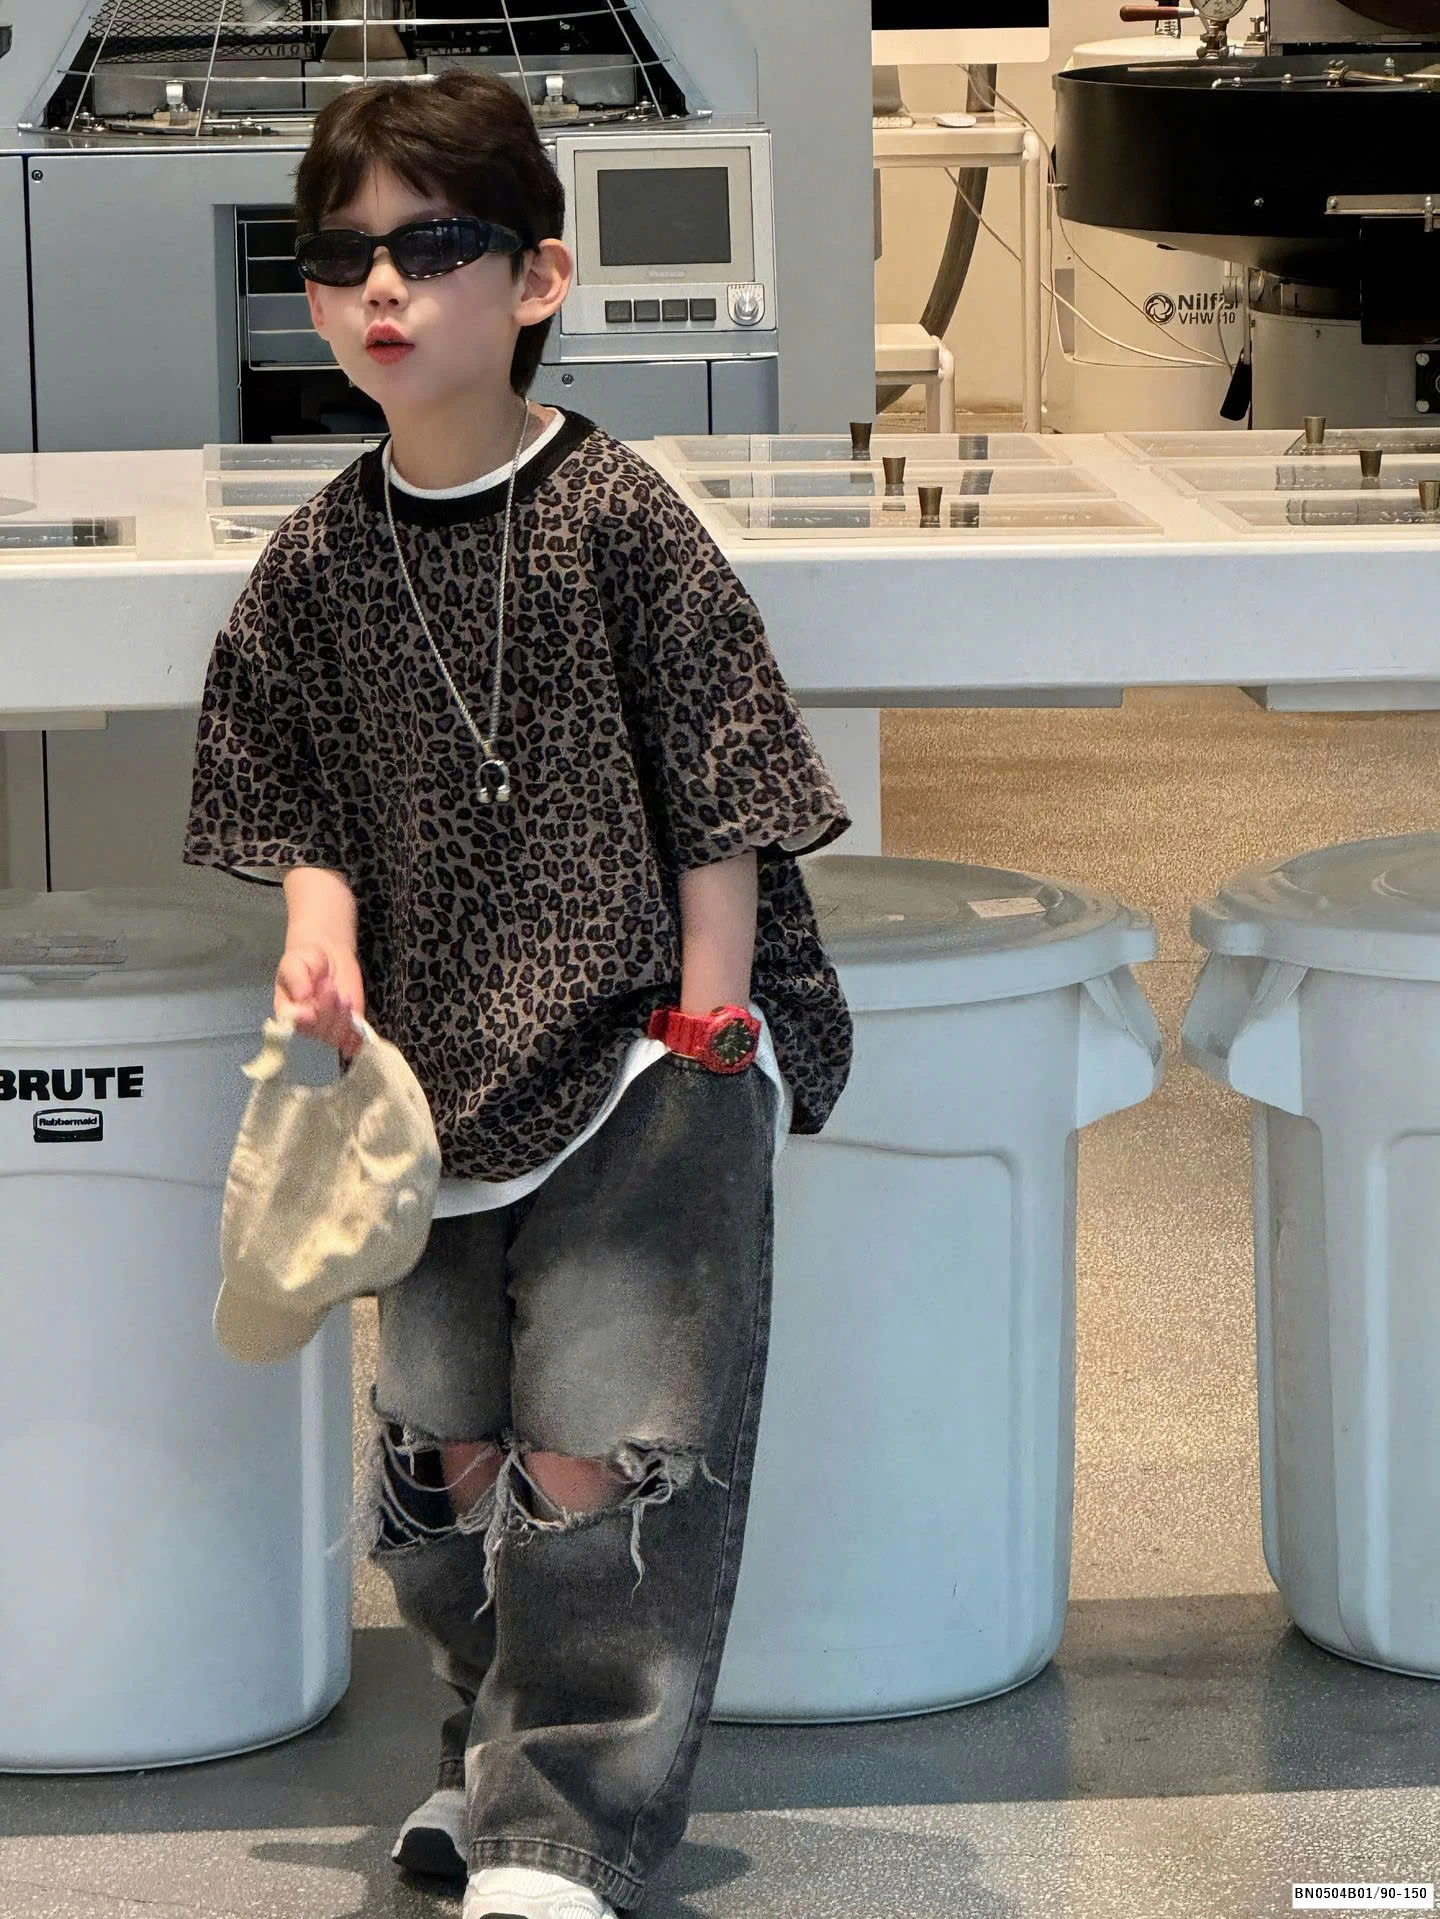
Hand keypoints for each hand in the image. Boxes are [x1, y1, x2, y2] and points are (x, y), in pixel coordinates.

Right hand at [275, 942, 365, 1061]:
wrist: (329, 956)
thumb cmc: (306, 960)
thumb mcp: (295, 963)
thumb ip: (296, 979)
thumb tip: (303, 997)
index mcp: (287, 1011)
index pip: (292, 1023)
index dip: (302, 1021)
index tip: (311, 1011)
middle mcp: (306, 1025)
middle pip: (316, 1030)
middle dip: (325, 1011)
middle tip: (330, 987)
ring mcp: (327, 1028)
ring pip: (334, 1035)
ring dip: (342, 1019)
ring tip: (344, 996)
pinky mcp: (347, 1026)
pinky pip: (351, 1040)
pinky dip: (355, 1038)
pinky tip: (357, 1032)